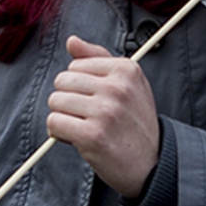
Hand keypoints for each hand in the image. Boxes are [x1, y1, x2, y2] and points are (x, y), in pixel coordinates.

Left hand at [46, 35, 161, 198]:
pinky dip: (58, 132)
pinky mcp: (92, 135)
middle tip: (88, 116)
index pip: (76, 65)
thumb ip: (98, 58)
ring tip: (84, 126)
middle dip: (68, 99)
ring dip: (63, 116)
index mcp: (126, 69)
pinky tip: (76, 138)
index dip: (79, 85)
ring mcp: (105, 111)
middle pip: (62, 81)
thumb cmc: (134, 123)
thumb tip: (72, 41)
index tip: (96, 100)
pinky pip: (54, 122)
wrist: (151, 164)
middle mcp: (117, 87)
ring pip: (55, 101)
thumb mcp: (127, 84)